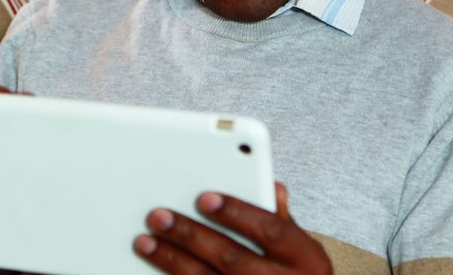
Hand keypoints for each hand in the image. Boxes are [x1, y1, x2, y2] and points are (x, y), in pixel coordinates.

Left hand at [134, 183, 331, 273]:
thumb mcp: (302, 251)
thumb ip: (283, 222)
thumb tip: (272, 187)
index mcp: (306, 260)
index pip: (271, 230)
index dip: (237, 212)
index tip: (205, 198)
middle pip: (231, 257)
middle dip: (191, 235)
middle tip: (160, 216)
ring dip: (172, 261)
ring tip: (146, 243)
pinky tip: (154, 271)